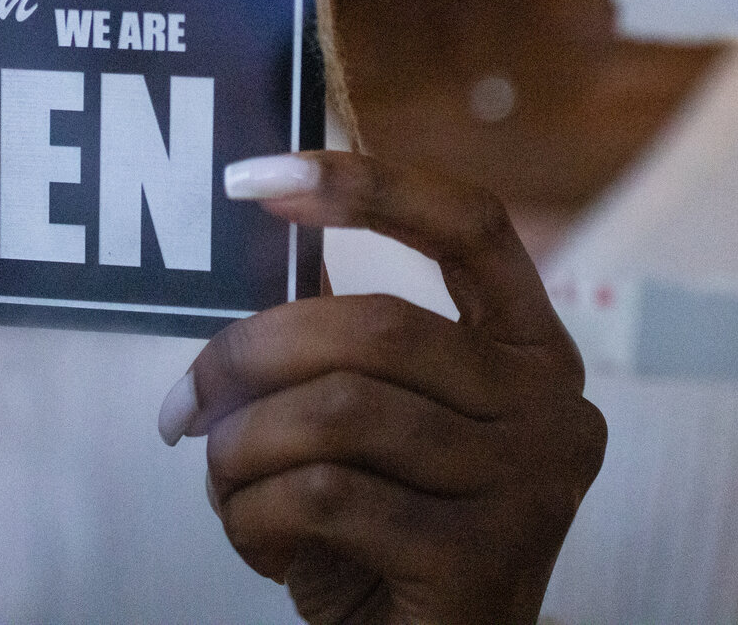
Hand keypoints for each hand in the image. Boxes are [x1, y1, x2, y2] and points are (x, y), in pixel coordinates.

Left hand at [160, 151, 603, 624]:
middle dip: (249, 353)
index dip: (368, 183)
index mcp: (534, 348)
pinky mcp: (483, 561)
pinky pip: (326, 496)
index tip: (255, 176)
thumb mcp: (376, 424)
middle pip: (375, 324)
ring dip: (241, 447)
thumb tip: (261, 228)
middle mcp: (553, 405)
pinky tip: (258, 539)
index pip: (470, 224)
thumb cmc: (388, 537)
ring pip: (337, 411)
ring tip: (223, 479)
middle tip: (184, 403)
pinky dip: (256, 514)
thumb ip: (347, 338)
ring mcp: (530, 485)